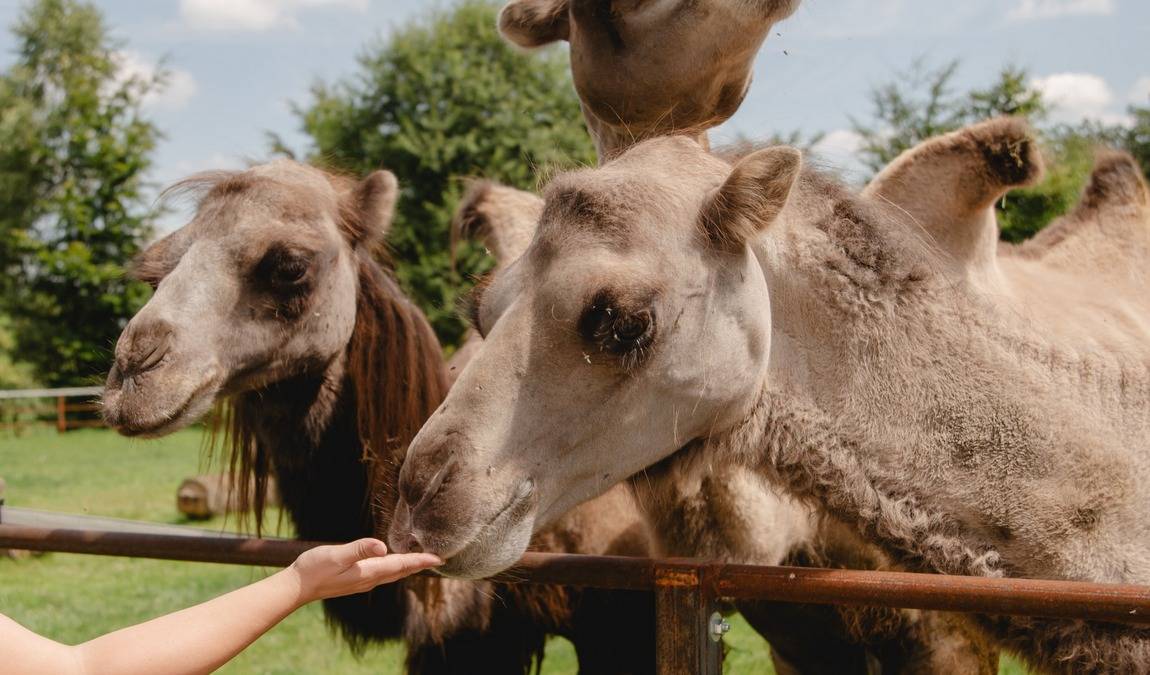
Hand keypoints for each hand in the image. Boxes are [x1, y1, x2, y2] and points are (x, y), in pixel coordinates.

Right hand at [288, 539, 440, 602]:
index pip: (401, 565)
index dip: (421, 561)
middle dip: (420, 565)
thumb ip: (358, 549)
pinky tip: (392, 563)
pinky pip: (382, 574)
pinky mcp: (355, 580)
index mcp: (369, 572)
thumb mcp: (336, 555)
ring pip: (393, 574)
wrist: (297, 587)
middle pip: (401, 571)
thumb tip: (381, 547)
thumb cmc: (314, 569)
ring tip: (422, 561)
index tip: (440, 558)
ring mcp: (362, 581)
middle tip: (439, 559)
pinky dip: (394, 567)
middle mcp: (369, 579)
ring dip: (408, 567)